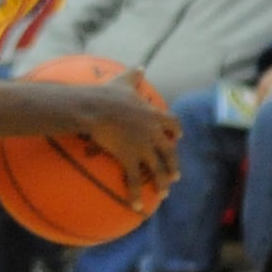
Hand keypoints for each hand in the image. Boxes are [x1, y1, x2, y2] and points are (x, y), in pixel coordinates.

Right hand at [85, 69, 180, 210]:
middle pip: (169, 152)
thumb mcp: (122, 81)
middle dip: (173, 164)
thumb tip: (140, 64)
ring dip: (161, 182)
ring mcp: (143, 147)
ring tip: (164, 194)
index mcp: (152, 115)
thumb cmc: (105, 93)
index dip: (176, 131)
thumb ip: (134, 74)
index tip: (178, 137)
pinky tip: (138, 206)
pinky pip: (134, 180)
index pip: (172, 123)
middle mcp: (153, 133)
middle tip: (175, 175)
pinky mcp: (130, 158)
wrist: (93, 107)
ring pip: (158, 169)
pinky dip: (136, 194)